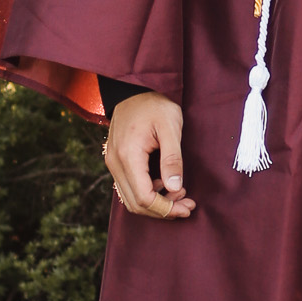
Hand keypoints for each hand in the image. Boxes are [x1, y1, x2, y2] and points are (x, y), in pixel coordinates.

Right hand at [103, 92, 196, 218]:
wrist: (133, 90)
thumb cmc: (155, 105)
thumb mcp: (170, 127)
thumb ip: (172, 158)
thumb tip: (174, 188)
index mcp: (128, 156)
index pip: (144, 197)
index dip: (167, 208)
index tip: (188, 206)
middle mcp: (115, 164)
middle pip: (136, 204)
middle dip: (163, 210)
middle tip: (188, 205)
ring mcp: (113, 163)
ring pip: (131, 199)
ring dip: (156, 204)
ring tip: (180, 194)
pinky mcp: (116, 162)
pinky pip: (129, 188)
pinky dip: (147, 193)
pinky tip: (165, 184)